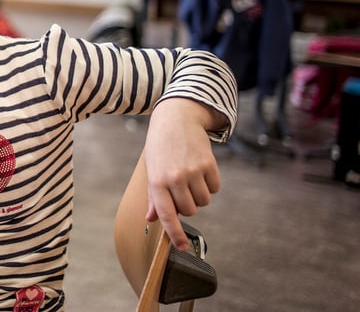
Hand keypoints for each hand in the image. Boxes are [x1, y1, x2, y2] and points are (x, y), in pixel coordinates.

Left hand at [143, 98, 221, 250]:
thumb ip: (154, 197)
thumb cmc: (161, 147)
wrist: (176, 119)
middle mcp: (174, 178)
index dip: (174, 234)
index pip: (166, 215)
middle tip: (180, 188)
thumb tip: (151, 219)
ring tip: (189, 176)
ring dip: (199, 195)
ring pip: (203, 201)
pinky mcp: (208, 165)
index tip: (182, 247)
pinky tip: (200, 169)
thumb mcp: (152, 170)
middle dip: (187, 205)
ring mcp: (192, 172)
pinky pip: (215, 188)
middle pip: (189, 211)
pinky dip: (210, 184)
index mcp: (157, 182)